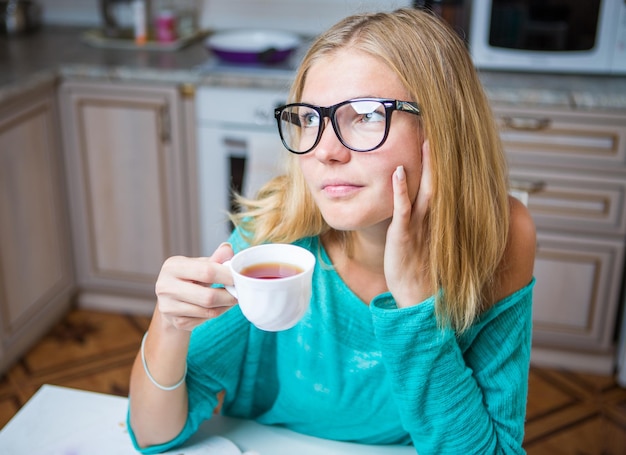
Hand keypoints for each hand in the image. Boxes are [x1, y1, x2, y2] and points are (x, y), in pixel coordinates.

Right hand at [155, 242, 236, 330]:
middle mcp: (166, 287)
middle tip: (240, 292)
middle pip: (208, 297)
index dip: (227, 276)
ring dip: (225, 305)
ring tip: (231, 298)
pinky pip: (205, 320)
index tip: (240, 277)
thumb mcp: (198, 264)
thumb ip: (214, 259)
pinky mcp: (176, 322)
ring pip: (209, 311)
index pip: (207, 272)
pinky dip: (217, 313)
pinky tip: (218, 306)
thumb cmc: (188, 278)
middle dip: (229, 296)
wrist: (170, 299)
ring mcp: (169, 307)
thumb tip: (228, 248)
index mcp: (173, 267)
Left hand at [384, 140, 432, 307]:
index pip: (442, 184)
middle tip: (439, 129)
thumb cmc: (418, 270)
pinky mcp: (404, 234)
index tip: (440, 138)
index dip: (441, 162)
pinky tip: (396, 171)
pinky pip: (404, 209)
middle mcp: (433, 219)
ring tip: (424, 140)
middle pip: (439, 181)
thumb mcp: (424, 241)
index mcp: (438, 218)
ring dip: (424, 165)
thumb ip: (424, 220)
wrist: (417, 298)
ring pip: (425, 190)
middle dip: (439, 157)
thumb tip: (420, 202)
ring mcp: (420, 225)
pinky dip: (400, 190)